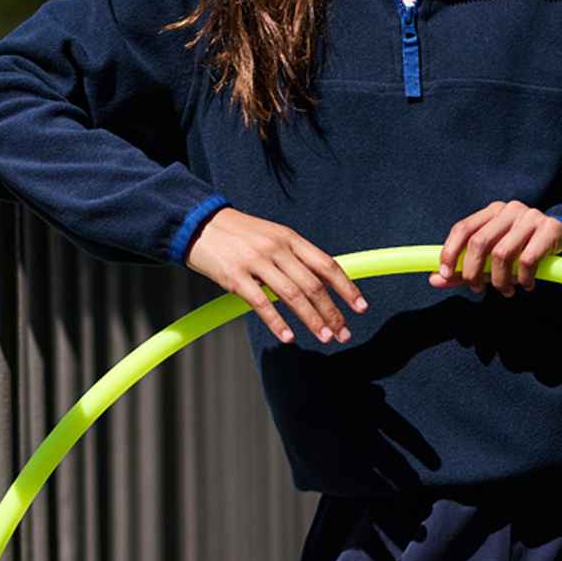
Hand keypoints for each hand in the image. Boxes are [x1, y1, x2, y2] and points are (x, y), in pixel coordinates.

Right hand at [184, 207, 368, 344]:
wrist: (201, 223)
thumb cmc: (240, 234)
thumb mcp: (272, 236)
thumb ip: (295, 257)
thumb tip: (322, 282)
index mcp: (290, 238)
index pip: (326, 264)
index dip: (346, 287)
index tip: (360, 307)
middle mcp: (277, 248)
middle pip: (313, 284)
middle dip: (332, 311)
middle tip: (343, 332)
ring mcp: (256, 261)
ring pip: (292, 295)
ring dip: (312, 319)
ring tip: (324, 337)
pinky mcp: (235, 276)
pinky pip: (260, 303)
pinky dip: (277, 322)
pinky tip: (288, 337)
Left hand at [428, 200, 561, 296]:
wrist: (560, 236)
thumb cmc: (520, 247)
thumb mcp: (491, 256)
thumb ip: (463, 268)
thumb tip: (434, 280)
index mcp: (491, 211)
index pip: (462, 228)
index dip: (449, 251)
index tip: (444, 273)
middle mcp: (509, 209)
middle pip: (479, 242)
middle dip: (473, 271)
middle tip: (478, 288)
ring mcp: (530, 217)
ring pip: (502, 254)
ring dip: (500, 280)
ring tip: (506, 290)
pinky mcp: (550, 228)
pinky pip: (527, 259)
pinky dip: (523, 278)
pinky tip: (526, 284)